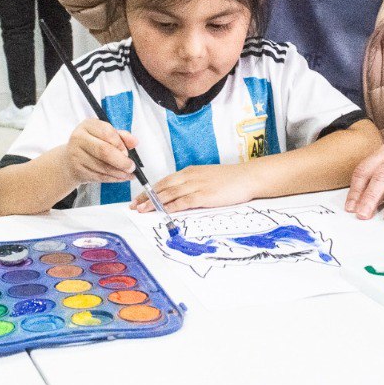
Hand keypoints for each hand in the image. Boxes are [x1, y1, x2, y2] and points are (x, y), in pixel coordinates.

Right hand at [65, 120, 137, 185]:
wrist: (69, 161)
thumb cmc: (91, 145)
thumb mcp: (104, 135)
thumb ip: (121, 136)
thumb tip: (134, 141)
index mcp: (88, 125)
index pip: (106, 132)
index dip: (120, 144)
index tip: (127, 152)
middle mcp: (79, 138)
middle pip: (104, 151)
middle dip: (121, 161)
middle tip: (131, 167)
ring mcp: (76, 155)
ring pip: (103, 167)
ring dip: (119, 172)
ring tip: (128, 174)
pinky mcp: (77, 170)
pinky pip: (99, 176)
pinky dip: (113, 179)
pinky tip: (120, 177)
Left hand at [131, 164, 256, 212]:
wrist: (248, 177)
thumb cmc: (231, 179)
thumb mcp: (207, 177)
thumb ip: (193, 184)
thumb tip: (181, 196)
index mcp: (190, 172)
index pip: (165, 181)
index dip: (150, 190)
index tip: (140, 198)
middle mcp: (190, 177)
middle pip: (163, 187)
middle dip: (146, 197)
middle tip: (135, 206)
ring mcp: (197, 186)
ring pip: (169, 194)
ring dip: (154, 203)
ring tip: (142, 210)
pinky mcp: (204, 196)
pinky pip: (183, 202)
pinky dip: (171, 207)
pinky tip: (163, 212)